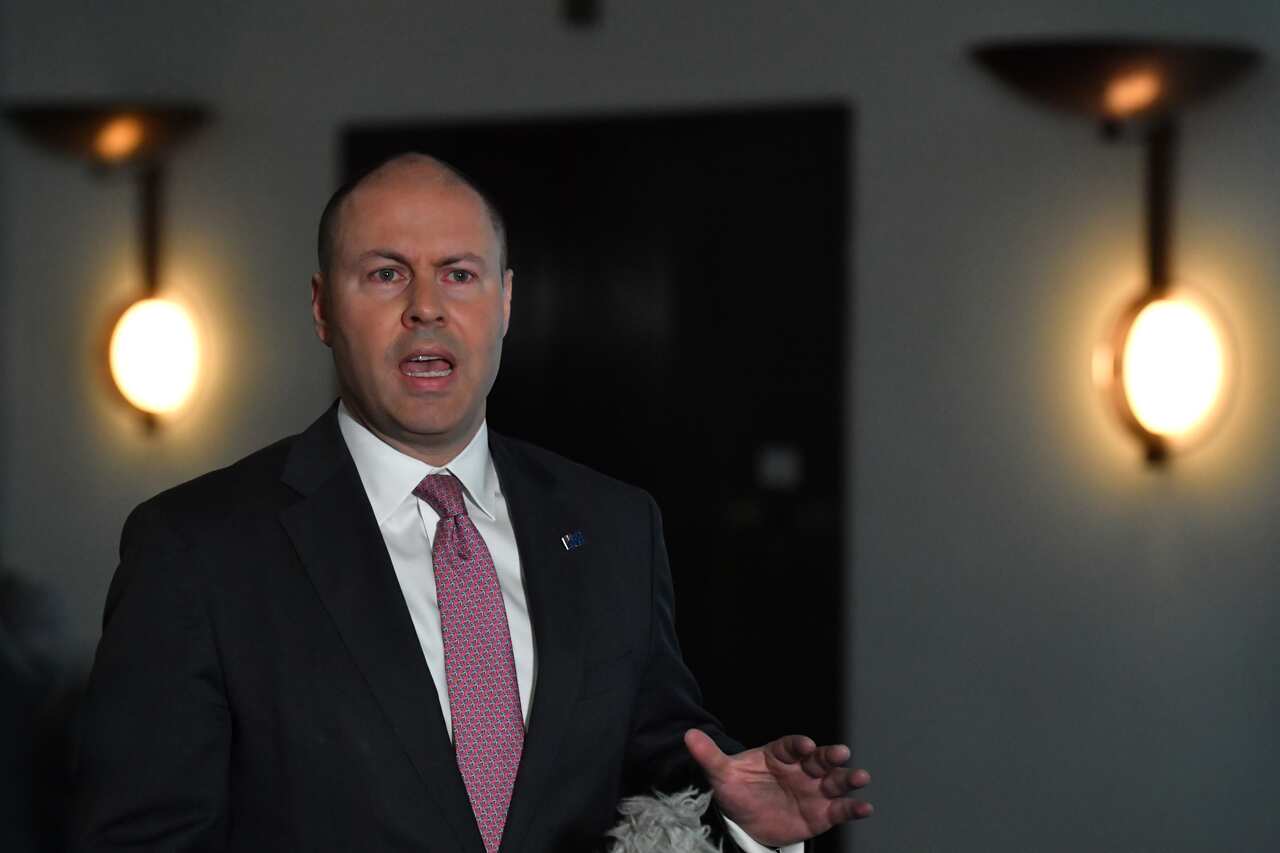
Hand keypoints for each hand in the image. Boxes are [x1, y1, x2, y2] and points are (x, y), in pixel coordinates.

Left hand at [684, 729, 871, 846]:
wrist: (745, 823)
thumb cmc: (737, 790)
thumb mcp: (721, 774)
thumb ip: (709, 755)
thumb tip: (688, 735)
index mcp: (779, 754)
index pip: (791, 746)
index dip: (798, 745)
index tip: (804, 744)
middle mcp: (801, 769)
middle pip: (819, 759)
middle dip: (830, 756)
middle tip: (841, 752)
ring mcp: (814, 790)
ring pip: (834, 781)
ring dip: (848, 778)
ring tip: (860, 778)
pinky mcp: (822, 814)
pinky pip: (840, 809)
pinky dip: (853, 808)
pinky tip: (865, 807)